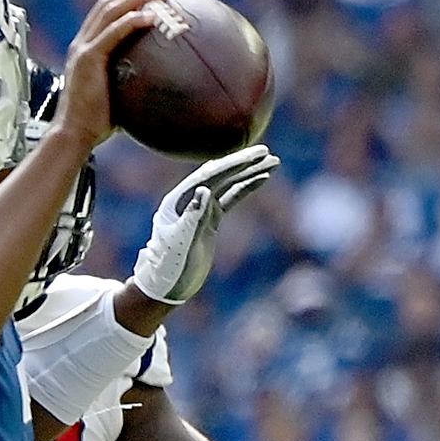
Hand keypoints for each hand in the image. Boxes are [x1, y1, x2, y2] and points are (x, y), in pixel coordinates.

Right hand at [47, 0, 169, 150]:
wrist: (73, 134)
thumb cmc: (94, 123)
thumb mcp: (114, 95)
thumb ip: (129, 82)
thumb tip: (157, 84)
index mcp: (84, 50)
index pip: (103, 14)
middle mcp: (80, 44)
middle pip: (106, 4)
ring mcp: (83, 49)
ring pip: (109, 11)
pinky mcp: (88, 59)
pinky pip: (113, 32)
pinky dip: (132, 20)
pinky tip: (152, 16)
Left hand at [132, 145, 279, 305]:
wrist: (166, 287)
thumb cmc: (170, 268)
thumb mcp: (182, 243)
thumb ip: (193, 217)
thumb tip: (205, 188)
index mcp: (176, 202)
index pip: (207, 178)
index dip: (231, 165)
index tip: (253, 155)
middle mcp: (187, 200)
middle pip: (218, 176)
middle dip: (242, 163)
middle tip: (267, 152)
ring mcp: (199, 209)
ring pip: (227, 185)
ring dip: (249, 173)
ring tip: (273, 162)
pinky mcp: (209, 219)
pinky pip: (229, 199)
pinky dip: (245, 188)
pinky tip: (262, 178)